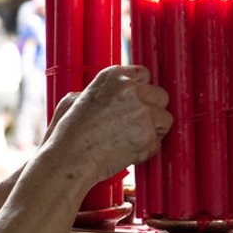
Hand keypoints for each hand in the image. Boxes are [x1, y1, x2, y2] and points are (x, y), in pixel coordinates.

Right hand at [46, 65, 170, 182]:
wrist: (70, 158)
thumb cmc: (68, 134)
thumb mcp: (74, 100)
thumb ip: (97, 92)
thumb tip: (103, 96)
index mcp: (113, 76)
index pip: (144, 74)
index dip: (140, 91)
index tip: (135, 103)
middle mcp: (130, 89)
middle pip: (160, 95)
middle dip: (151, 110)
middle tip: (135, 125)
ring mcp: (142, 111)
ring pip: (164, 119)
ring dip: (152, 131)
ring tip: (130, 140)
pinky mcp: (148, 134)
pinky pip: (158, 143)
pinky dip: (146, 150)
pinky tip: (126, 152)